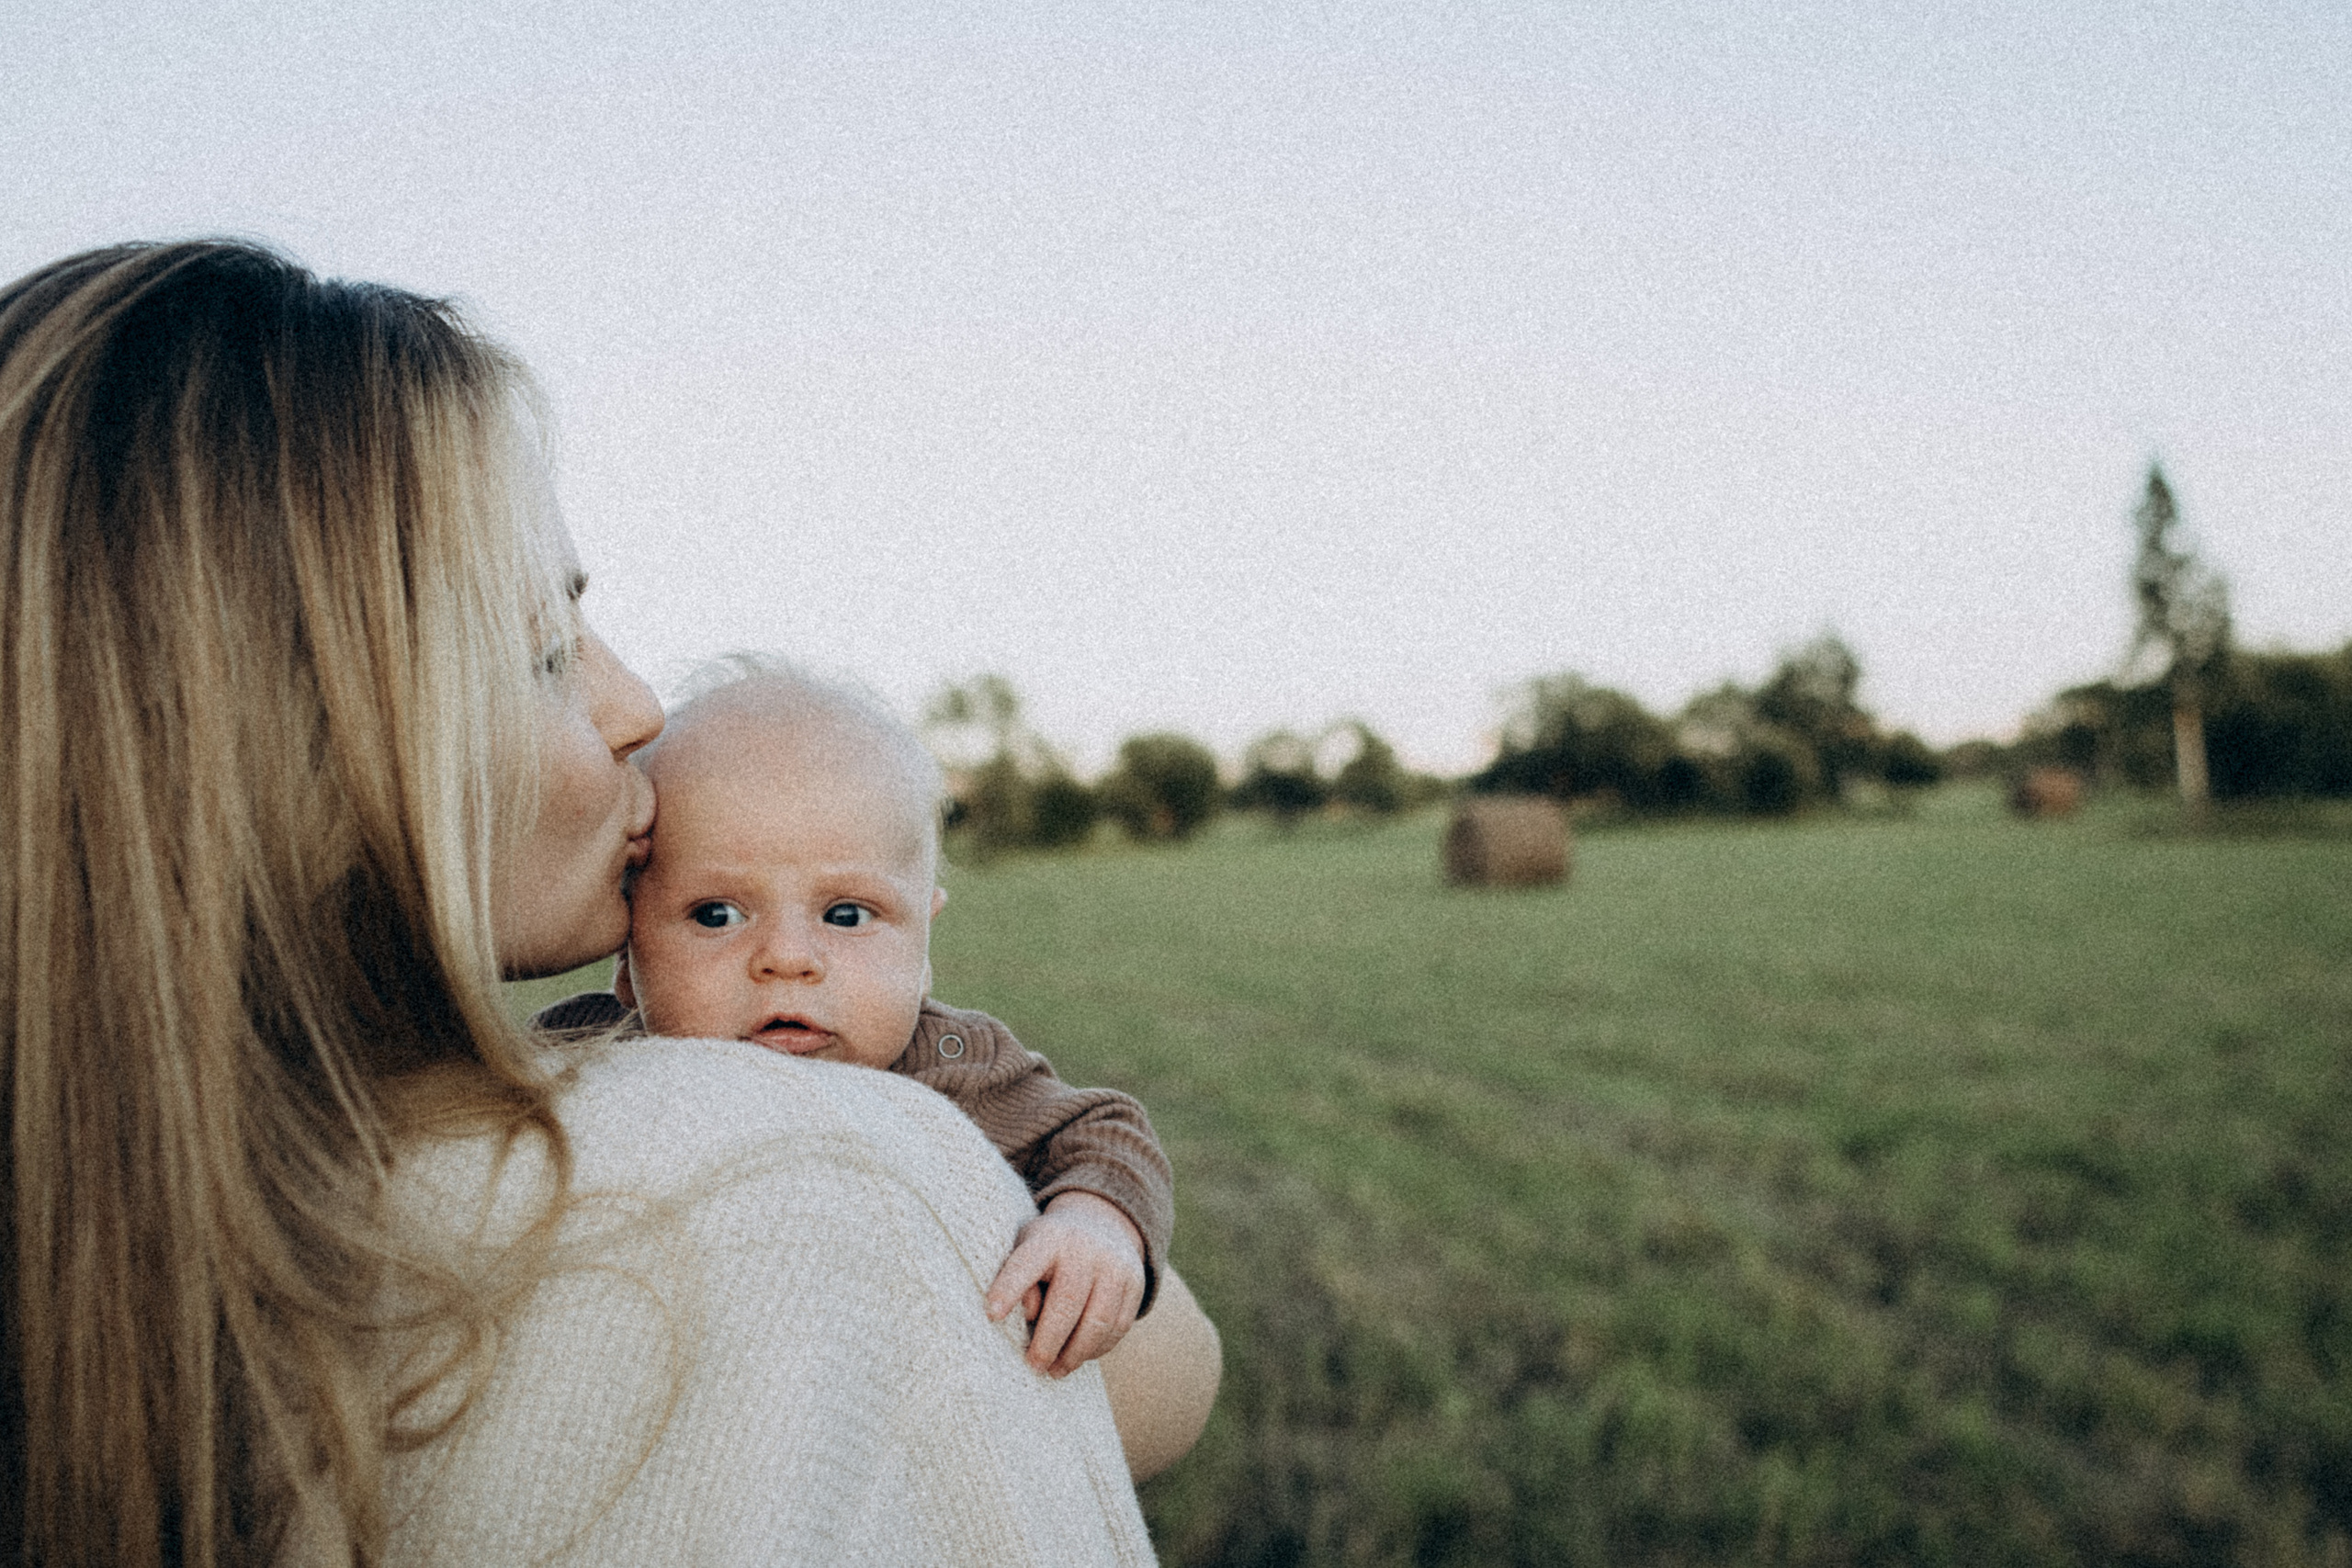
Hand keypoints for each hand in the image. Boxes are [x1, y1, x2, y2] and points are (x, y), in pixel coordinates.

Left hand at [984, 1191, 1145, 1377]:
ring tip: (1056, 1371)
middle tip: (1034, 1366)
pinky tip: (1081, 1356)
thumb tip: (1029, 1314)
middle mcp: (1085, 1249)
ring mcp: (1115, 1266)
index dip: (1008, 1289)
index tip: (991, 1316)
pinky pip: (1119, 1326)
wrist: (1101, 1223)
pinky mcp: (1135, 1284)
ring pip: (1098, 1322)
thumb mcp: (1027, 1248)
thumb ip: (1019, 1277)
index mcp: (1049, 1238)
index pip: (1026, 1263)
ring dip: (1075, 1354)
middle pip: (1067, 1303)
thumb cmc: (1050, 1249)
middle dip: (1048, 1342)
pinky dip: (1098, 1348)